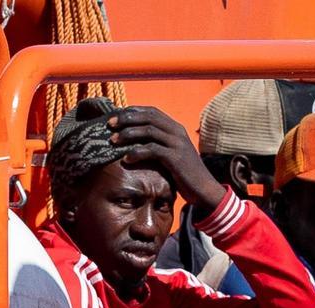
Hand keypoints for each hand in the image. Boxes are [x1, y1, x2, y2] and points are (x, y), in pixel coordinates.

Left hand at [108, 106, 226, 214]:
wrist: (205, 189)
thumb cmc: (185, 174)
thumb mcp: (172, 155)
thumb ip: (159, 145)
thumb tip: (135, 144)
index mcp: (176, 128)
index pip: (152, 112)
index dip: (133, 111)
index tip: (117, 116)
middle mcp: (177, 132)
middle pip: (148, 117)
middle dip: (127, 118)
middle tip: (110, 124)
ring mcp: (177, 144)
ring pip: (149, 131)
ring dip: (128, 134)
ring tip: (113, 141)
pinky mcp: (176, 158)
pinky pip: (152, 150)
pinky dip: (137, 152)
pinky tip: (127, 158)